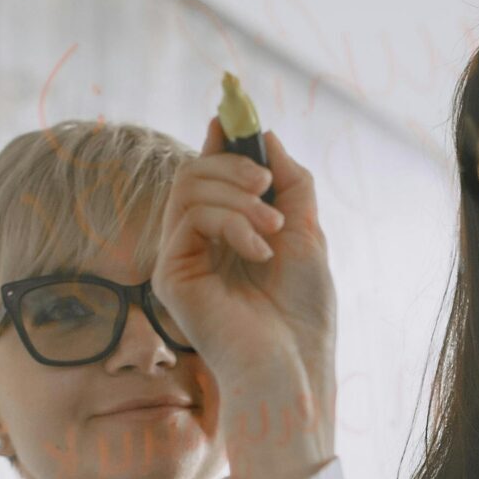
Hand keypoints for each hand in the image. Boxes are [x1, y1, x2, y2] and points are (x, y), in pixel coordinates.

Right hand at [152, 120, 336, 478]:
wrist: (294, 370)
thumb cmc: (304, 315)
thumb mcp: (308, 233)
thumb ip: (289, 183)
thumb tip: (263, 133)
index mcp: (228, 235)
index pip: (212, 174)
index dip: (223, 139)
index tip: (234, 107)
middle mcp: (198, 245)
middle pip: (196, 171)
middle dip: (236, 164)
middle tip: (270, 186)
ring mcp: (180, 259)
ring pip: (188, 187)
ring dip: (238, 194)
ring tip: (274, 228)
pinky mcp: (170, 276)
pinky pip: (188, 217)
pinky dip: (230, 220)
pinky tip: (260, 248)